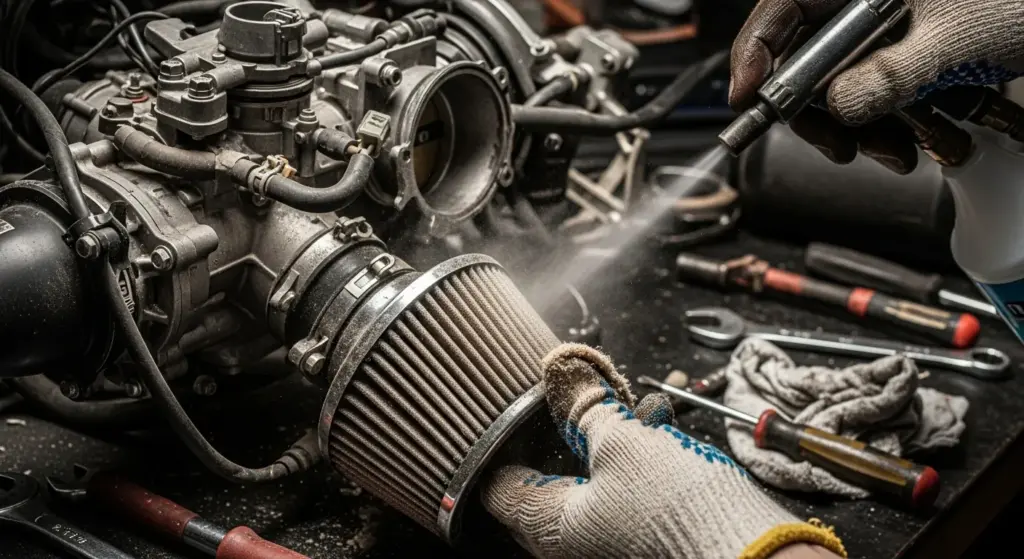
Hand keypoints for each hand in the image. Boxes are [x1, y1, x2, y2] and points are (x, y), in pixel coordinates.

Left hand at [480, 343, 847, 558]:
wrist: (748, 550)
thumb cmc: (679, 511)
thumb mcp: (622, 442)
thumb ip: (584, 407)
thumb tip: (562, 372)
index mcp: (547, 526)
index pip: (498, 484)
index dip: (505, 439)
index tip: (517, 408)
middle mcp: (570, 541)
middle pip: (548, 475)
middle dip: (568, 427)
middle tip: (581, 393)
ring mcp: (605, 540)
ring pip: (593, 475)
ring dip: (611, 432)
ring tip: (634, 399)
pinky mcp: (640, 533)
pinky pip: (625, 486)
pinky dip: (637, 452)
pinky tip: (660, 419)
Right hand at [729, 0, 1023, 173]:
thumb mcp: (955, 36)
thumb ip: (891, 74)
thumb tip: (838, 106)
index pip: (783, 6)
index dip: (755, 52)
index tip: (747, 98)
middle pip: (806, 54)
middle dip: (820, 110)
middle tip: (836, 144)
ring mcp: (888, 27)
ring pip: (843, 82)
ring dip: (862, 128)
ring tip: (894, 151)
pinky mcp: (908, 54)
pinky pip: (877, 92)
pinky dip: (891, 124)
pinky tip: (914, 140)